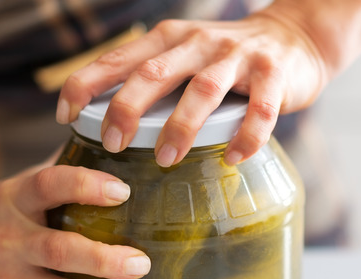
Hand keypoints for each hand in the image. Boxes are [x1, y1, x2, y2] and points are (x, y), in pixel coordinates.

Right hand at [0, 163, 151, 278]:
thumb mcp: (10, 186)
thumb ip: (55, 173)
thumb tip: (109, 148)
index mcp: (12, 200)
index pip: (47, 186)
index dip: (84, 185)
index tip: (121, 190)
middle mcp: (8, 241)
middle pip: (58, 250)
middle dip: (102, 258)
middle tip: (141, 262)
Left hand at [56, 7, 328, 166]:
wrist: (294, 37)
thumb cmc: (224, 59)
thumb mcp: (183, 56)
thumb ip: (152, 79)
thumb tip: (106, 122)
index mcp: (168, 40)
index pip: (118, 58)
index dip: (86, 84)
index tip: (66, 115)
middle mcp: (198, 43)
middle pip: (154, 73)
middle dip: (127, 108)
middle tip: (111, 143)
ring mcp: (236, 57)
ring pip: (202, 91)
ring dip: (181, 126)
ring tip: (165, 159)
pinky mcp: (273, 75)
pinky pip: (259, 109)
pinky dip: (246, 136)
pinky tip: (233, 159)